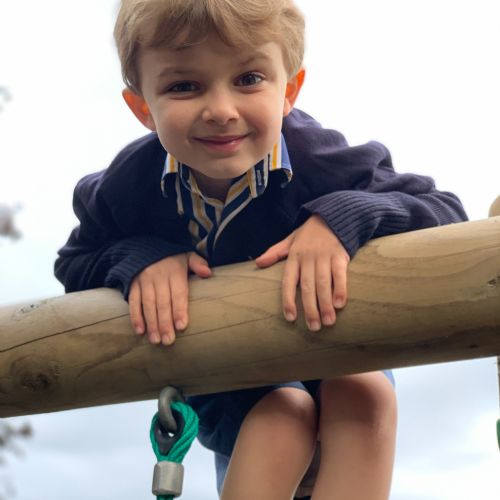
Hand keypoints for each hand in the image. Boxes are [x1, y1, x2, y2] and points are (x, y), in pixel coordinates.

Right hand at [128, 252, 211, 344]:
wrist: (146, 246)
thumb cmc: (172, 257)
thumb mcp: (187, 255)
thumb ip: (198, 263)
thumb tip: (208, 272)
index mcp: (174, 272)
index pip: (178, 293)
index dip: (179, 310)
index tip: (181, 326)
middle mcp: (158, 277)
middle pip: (162, 303)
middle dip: (165, 323)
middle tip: (169, 341)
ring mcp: (144, 281)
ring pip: (148, 305)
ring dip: (151, 324)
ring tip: (156, 340)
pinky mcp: (133, 284)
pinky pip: (134, 302)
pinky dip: (135, 317)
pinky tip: (140, 331)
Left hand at [255, 215, 349, 330]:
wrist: (332, 217)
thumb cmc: (309, 234)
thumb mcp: (289, 240)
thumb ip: (275, 253)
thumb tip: (257, 263)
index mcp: (294, 257)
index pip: (288, 282)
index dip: (288, 300)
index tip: (291, 318)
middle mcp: (308, 258)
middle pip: (307, 287)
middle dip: (310, 308)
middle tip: (313, 328)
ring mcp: (324, 257)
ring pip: (323, 283)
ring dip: (325, 304)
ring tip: (328, 322)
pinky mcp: (340, 256)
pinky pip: (340, 274)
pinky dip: (340, 289)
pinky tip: (340, 304)